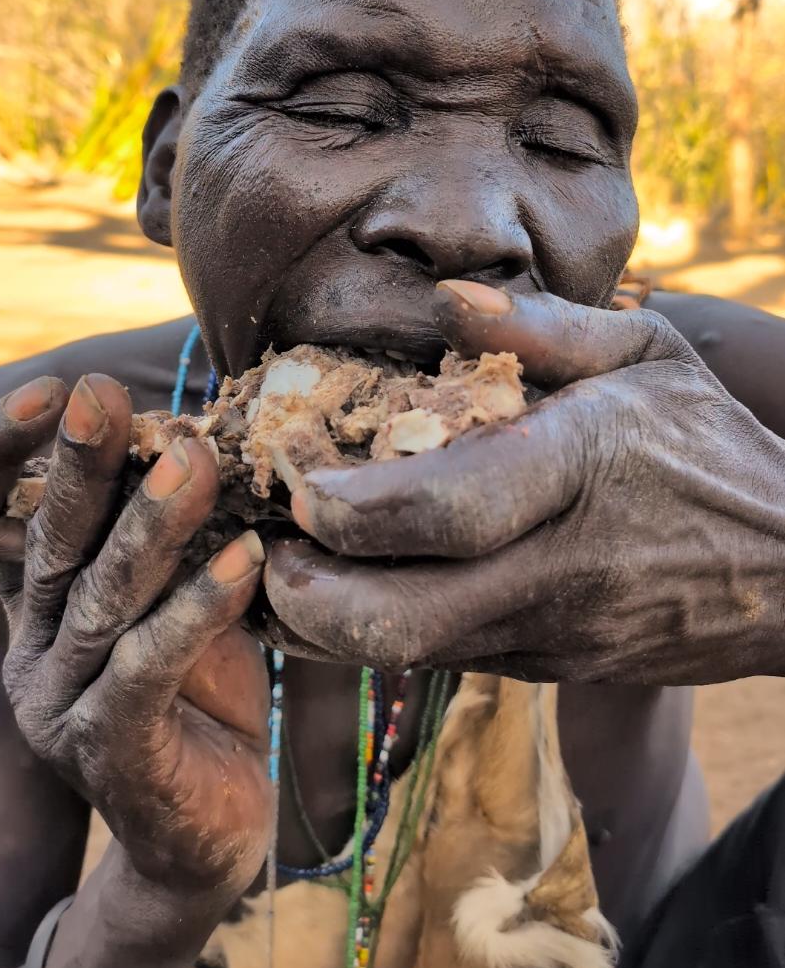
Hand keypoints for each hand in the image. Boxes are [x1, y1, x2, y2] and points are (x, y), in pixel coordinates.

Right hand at [0, 374, 270, 904]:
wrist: (210, 828)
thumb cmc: (201, 692)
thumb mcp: (178, 597)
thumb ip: (168, 534)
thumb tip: (193, 433)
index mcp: (39, 606)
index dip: (9, 455)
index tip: (58, 390)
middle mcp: (33, 650)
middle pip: (51, 545)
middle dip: (78, 465)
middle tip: (100, 394)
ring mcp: (61, 705)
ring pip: (101, 601)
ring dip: (150, 525)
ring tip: (193, 460)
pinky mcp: (108, 751)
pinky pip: (150, 667)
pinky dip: (199, 609)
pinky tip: (248, 559)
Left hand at [263, 283, 784, 684]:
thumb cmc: (709, 446)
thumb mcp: (647, 354)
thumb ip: (544, 327)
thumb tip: (443, 300)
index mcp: (581, 468)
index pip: (449, 509)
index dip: (351, 510)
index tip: (293, 487)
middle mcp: (556, 566)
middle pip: (399, 620)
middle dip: (302, 599)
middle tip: (258, 549)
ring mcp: (549, 631)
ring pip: (406, 657)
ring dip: (321, 623)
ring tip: (277, 566)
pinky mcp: (544, 666)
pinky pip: (439, 657)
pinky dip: (376, 630)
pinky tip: (349, 583)